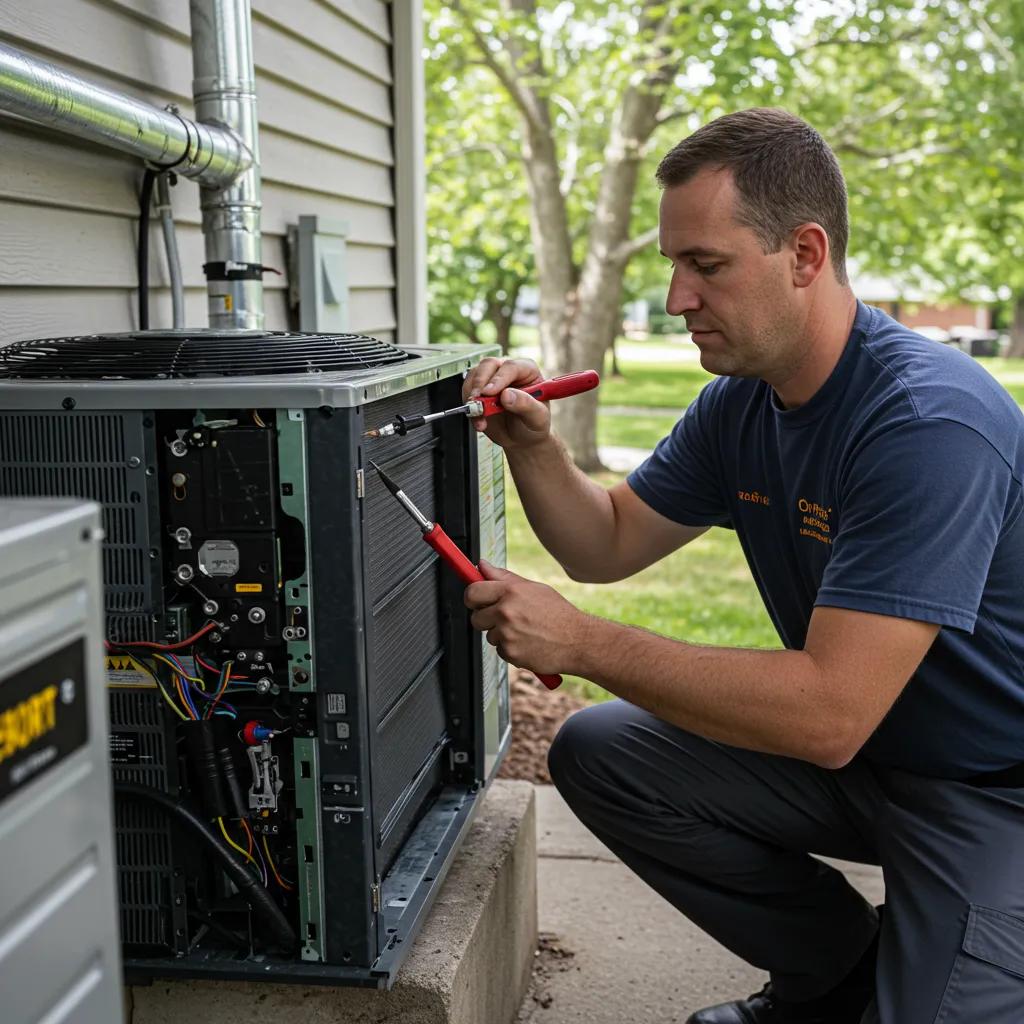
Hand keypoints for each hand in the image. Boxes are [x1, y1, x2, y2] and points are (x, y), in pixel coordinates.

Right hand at [461, 357, 550, 450]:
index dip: (499, 378)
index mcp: (528, 371)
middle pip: (489, 365)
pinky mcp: (479, 391)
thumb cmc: (534, 424)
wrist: (522, 439)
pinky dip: (470, 408)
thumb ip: (526, 405)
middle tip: (478, 401)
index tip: (490, 393)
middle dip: (480, 383)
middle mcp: (508, 371)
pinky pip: (467, 392)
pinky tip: (479, 421)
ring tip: (480, 416)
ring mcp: (491, 380)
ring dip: (473, 397)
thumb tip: (507, 395)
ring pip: (474, 376)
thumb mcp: (538, 418)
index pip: (511, 367)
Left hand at [464, 560, 588, 675]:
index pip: (472, 592)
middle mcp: (506, 612)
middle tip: (505, 618)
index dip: (472, 597)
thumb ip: (504, 577)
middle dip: (486, 619)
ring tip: (525, 631)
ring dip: (501, 635)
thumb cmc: (558, 613)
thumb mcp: (534, 589)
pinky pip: (500, 650)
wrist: (579, 641)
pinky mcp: (511, 653)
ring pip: (489, 635)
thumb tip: (482, 565)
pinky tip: (529, 643)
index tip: (475, 600)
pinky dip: (511, 649)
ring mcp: (507, 634)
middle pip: (476, 617)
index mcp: (510, 592)